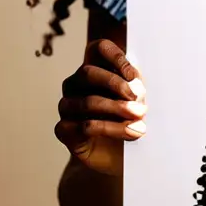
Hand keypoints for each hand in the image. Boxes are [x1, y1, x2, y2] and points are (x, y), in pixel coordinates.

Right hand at [54, 39, 147, 175]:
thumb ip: (135, 87)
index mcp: (96, 69)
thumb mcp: (138, 100)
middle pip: (87, 72)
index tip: (133, 75)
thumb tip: (135, 84)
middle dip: (115, 84)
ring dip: (117, 110)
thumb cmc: (129, 121)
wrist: (121, 156)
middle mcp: (76, 85)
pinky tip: (131, 133)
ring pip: (87, 101)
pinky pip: (84, 126)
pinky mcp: (64, 130)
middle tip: (139, 99)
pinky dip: (112, 129)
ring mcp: (67, 106)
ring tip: (140, 122)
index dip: (115, 56)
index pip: (97, 49)